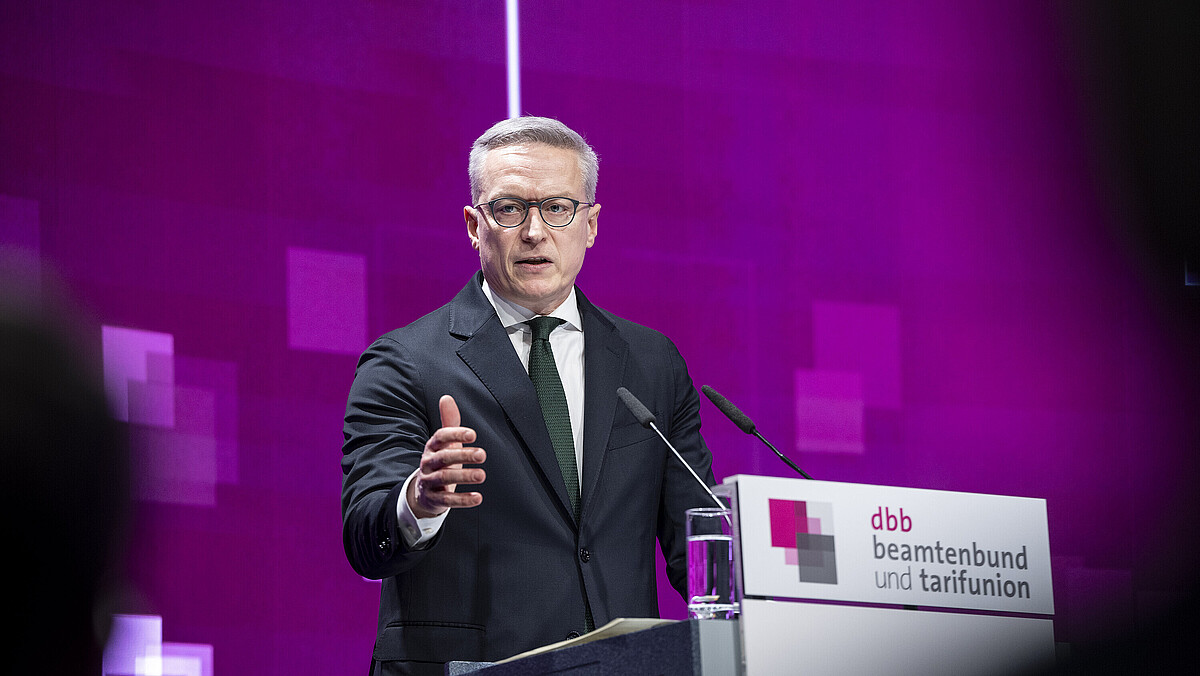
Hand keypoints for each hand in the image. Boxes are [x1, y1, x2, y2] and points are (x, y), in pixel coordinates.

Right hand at [406, 395, 485, 518]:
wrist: (423, 492)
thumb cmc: (440, 462)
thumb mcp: (444, 444)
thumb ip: (449, 422)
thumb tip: (447, 397)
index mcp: (432, 447)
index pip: (440, 437)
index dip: (455, 434)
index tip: (473, 434)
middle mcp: (428, 463)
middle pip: (443, 458)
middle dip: (463, 455)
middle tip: (482, 454)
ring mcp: (429, 482)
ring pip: (444, 478)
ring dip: (464, 477)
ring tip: (482, 475)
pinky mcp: (433, 499)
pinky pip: (447, 500)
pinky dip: (462, 500)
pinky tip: (477, 497)